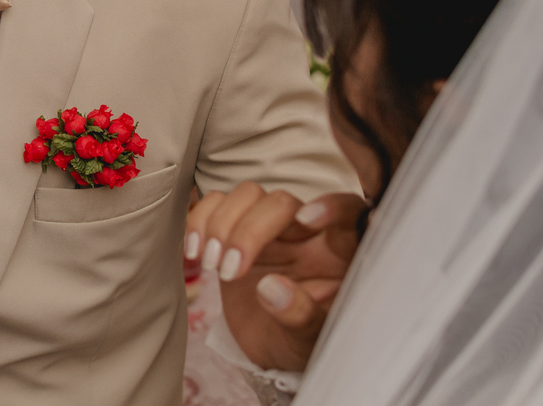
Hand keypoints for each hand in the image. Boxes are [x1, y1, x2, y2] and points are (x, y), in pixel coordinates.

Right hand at [185, 183, 365, 369]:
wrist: (272, 347)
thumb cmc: (301, 342)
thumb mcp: (310, 342)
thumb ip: (301, 317)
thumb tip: (272, 288)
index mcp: (339, 253)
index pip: (347, 210)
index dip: (331, 206)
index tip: (308, 220)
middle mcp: (306, 232)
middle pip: (282, 202)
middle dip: (250, 231)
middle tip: (230, 270)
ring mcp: (269, 227)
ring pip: (248, 195)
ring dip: (222, 224)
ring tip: (211, 265)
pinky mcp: (235, 228)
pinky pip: (215, 203)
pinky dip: (199, 221)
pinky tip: (194, 252)